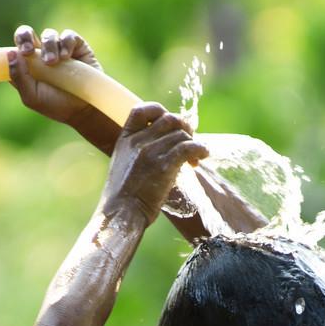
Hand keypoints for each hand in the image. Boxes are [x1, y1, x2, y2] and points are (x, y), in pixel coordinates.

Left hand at [0, 26, 119, 152]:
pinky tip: (66, 57)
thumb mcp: (32, 97)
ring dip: (48, 46)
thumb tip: (11, 54)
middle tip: (28, 51)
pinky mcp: (74, 46)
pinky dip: (64, 43)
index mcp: (23, 68)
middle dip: (24, 37)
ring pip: (47, 34)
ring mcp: (56, 49)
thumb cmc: (56, 105)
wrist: (84, 109)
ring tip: (53, 63)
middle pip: (24, 34)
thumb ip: (19, 78)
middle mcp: (37, 55)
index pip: (2, 53)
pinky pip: (67, 35)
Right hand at [101, 103, 208, 224]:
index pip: (141, 109)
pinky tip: (203, 155)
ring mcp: (150, 153)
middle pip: (168, 119)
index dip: (159, 111)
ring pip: (181, 134)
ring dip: (194, 143)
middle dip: (184, 127)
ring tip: (196, 160)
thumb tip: (163, 149)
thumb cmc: (123, 200)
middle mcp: (137, 142)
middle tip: (190, 143)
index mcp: (125, 140)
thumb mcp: (123, 167)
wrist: (120, 216)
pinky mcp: (163, 166)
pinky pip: (188, 148)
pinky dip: (200, 149)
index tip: (171, 125)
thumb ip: (137, 154)